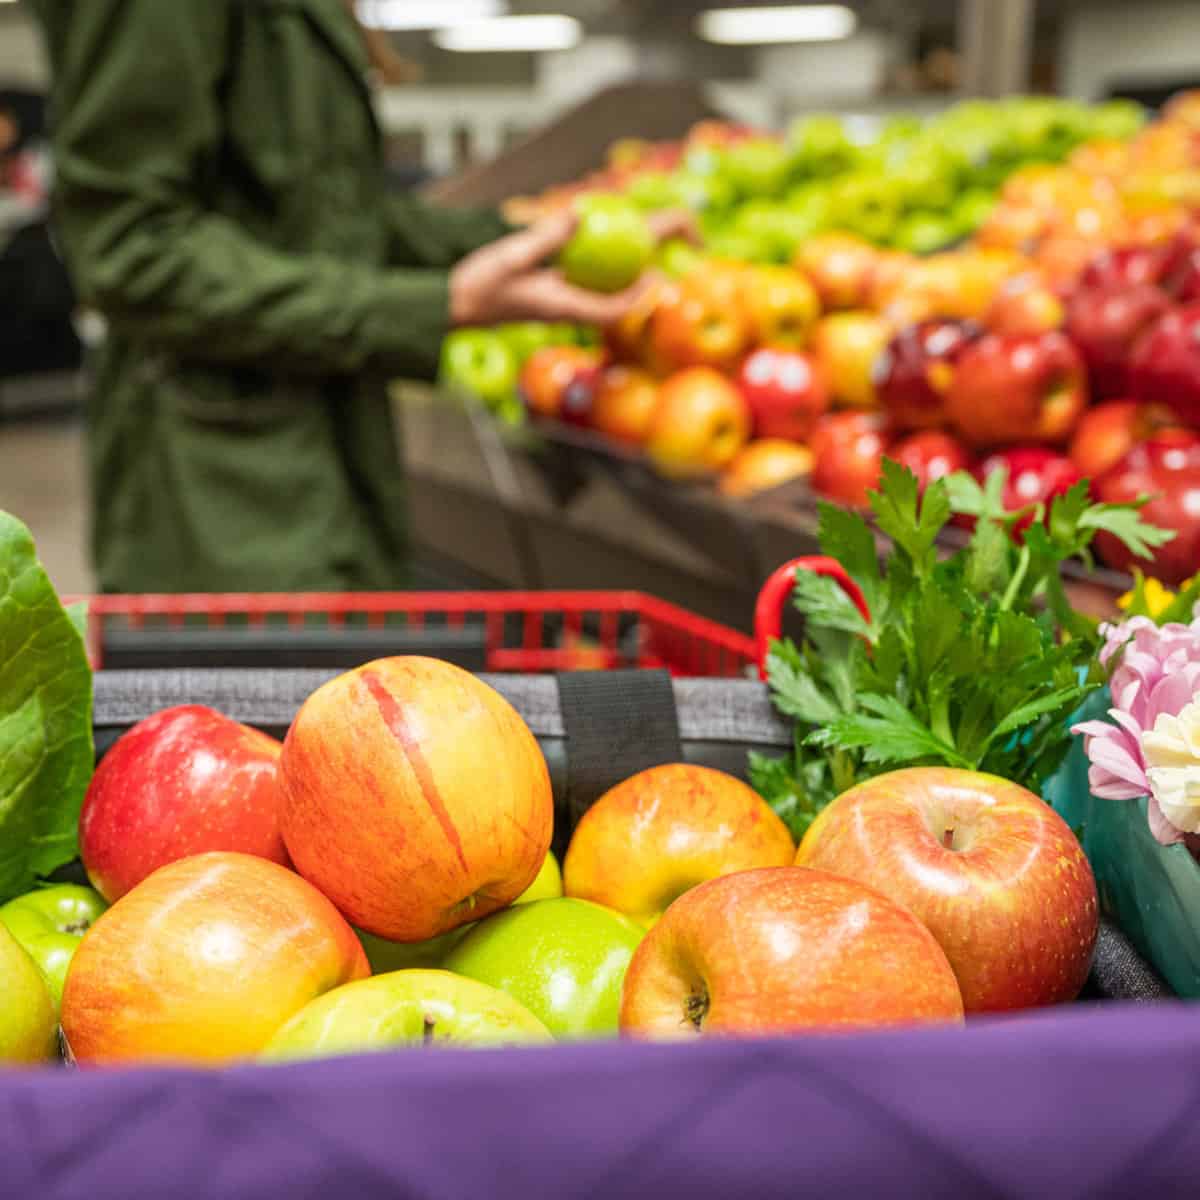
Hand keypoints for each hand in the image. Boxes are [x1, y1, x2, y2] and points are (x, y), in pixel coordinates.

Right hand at [449, 208, 696, 328]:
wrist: (458, 303)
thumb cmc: (480, 286)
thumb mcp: (509, 258)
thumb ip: (544, 239)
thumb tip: (579, 215)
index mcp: (565, 306)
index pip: (613, 309)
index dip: (640, 297)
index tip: (658, 278)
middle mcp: (573, 304)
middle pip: (625, 287)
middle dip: (657, 265)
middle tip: (691, 240)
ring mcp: (568, 296)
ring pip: (614, 278)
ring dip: (640, 256)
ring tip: (668, 230)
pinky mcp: (560, 287)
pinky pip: (596, 272)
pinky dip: (613, 252)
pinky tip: (621, 231)